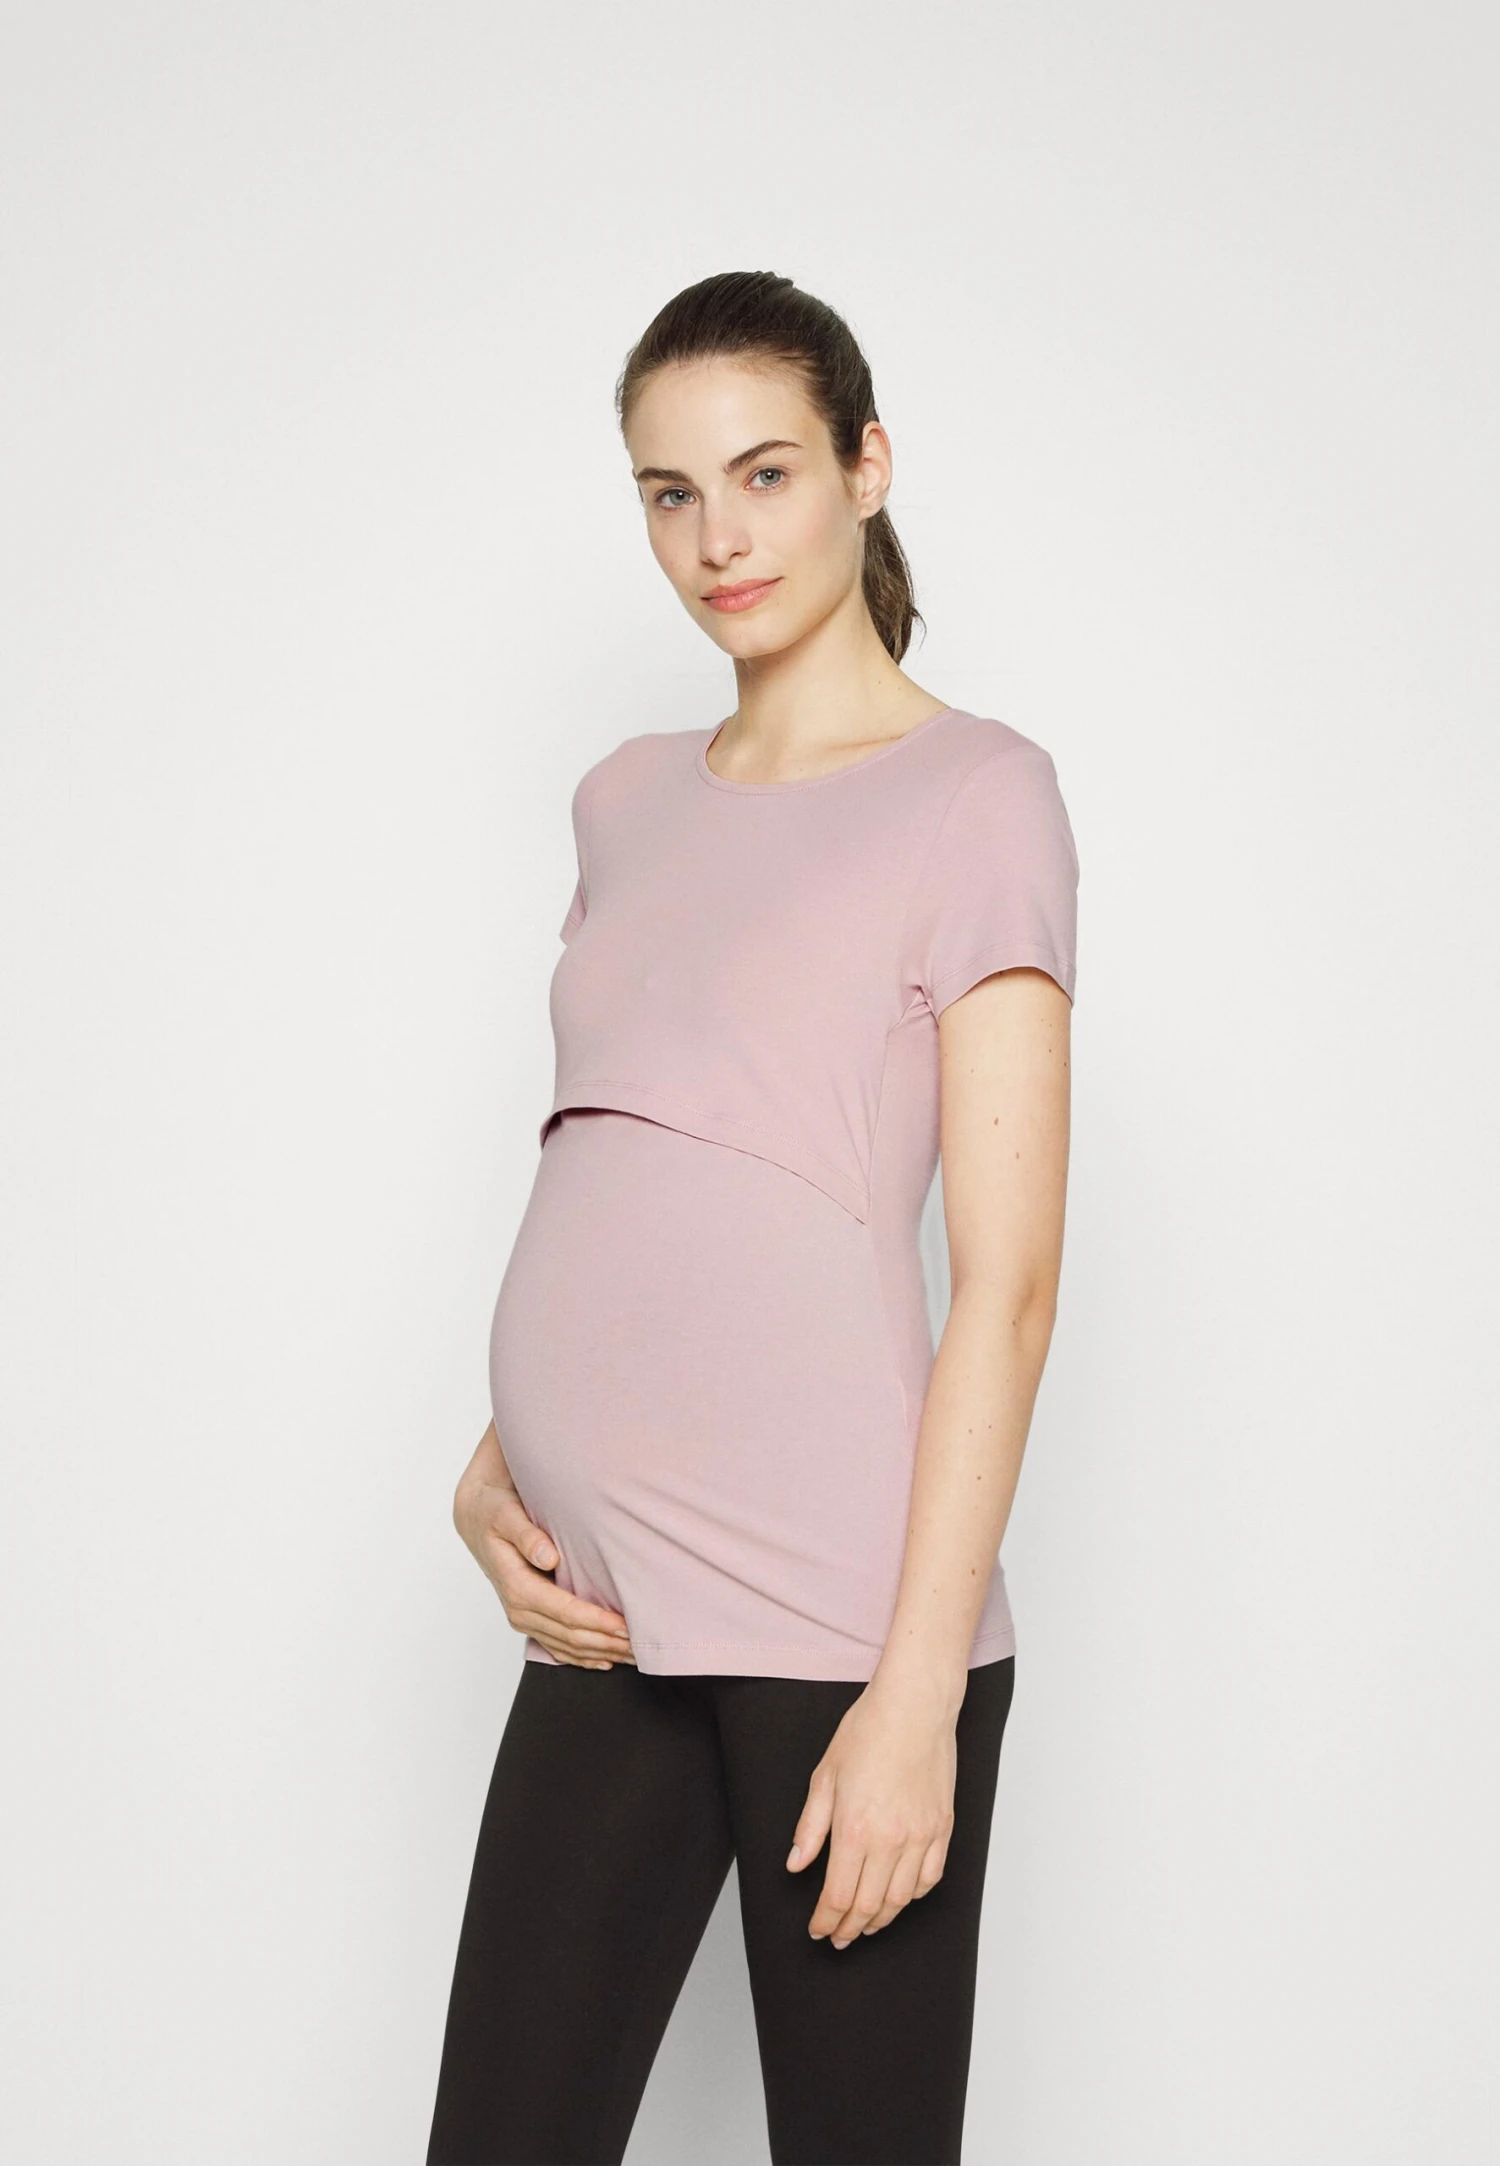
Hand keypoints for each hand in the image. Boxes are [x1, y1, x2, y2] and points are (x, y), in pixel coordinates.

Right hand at [452, 1442, 634, 1669]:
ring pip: (567, 1647)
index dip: (597, 1621)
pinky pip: (558, 1647)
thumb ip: (527, 1535)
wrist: (477, 1518)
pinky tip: (606, 1661)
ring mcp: (523, 1618)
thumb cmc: (495, 1512)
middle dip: (607, 1643)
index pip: (565, 1613)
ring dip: (601, 1653)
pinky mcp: (530, 1619)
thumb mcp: (506, 1515)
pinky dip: (583, 1657)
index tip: (625, 1624)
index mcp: (517, 1587)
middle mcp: (520, 1610)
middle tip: (642, 1644)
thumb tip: (548, 1557)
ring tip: (634, 1654)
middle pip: (571, 1636)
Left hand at [784, 1672, 957, 1945]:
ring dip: (880, 1919)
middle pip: (868, 1906)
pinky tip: (900, 1898)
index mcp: (855, 1829)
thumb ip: (810, 1827)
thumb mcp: (824, 1776)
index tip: (817, 1929)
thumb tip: (796, 1864)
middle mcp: (890, 1840)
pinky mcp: (942, 1828)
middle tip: (838, 1937)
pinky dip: (913, 1897)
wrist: (914, 1706)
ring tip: (865, 1924)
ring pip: (901, 1900)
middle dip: (849, 1928)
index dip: (825, 1921)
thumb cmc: (868, 1731)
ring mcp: (921, 1836)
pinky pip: (930, 1878)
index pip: (837, 1896)